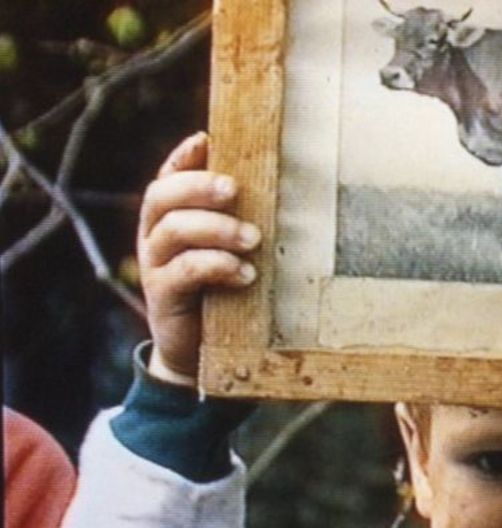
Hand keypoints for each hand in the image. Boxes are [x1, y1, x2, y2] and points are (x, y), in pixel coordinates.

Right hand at [138, 132, 260, 385]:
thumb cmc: (226, 290)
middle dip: (198, 186)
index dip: (184, 158)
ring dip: (216, 228)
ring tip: (252, 238)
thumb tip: (282, 183)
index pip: (169, 177)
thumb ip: (244, 220)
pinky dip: (215, 266)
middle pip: (163, 196)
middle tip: (234, 189)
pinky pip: (183, 272)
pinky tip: (244, 273)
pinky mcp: (163, 296)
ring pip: (173, 231)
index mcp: (171, 217)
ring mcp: (155, 265)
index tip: (207, 140)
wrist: (199, 349)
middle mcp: (156, 235)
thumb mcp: (234, 251)